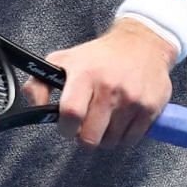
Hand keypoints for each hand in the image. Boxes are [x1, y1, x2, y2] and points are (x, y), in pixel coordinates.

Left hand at [40, 19, 178, 148]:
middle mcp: (109, 87)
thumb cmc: (99, 56)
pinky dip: (123, 136)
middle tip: (85, 126)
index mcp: (85, 73)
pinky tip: (120, 120)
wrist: (142, 44)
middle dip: (84, 137)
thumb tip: (35, 107)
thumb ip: (40, 83)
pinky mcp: (150, 108)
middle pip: (91, 136)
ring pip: (111, 142)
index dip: (66, 129)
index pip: (71, 113)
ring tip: (104, 119)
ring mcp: (132, 99)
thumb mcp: (64, 60)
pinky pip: (131, 140)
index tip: (67, 128)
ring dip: (104, 137)